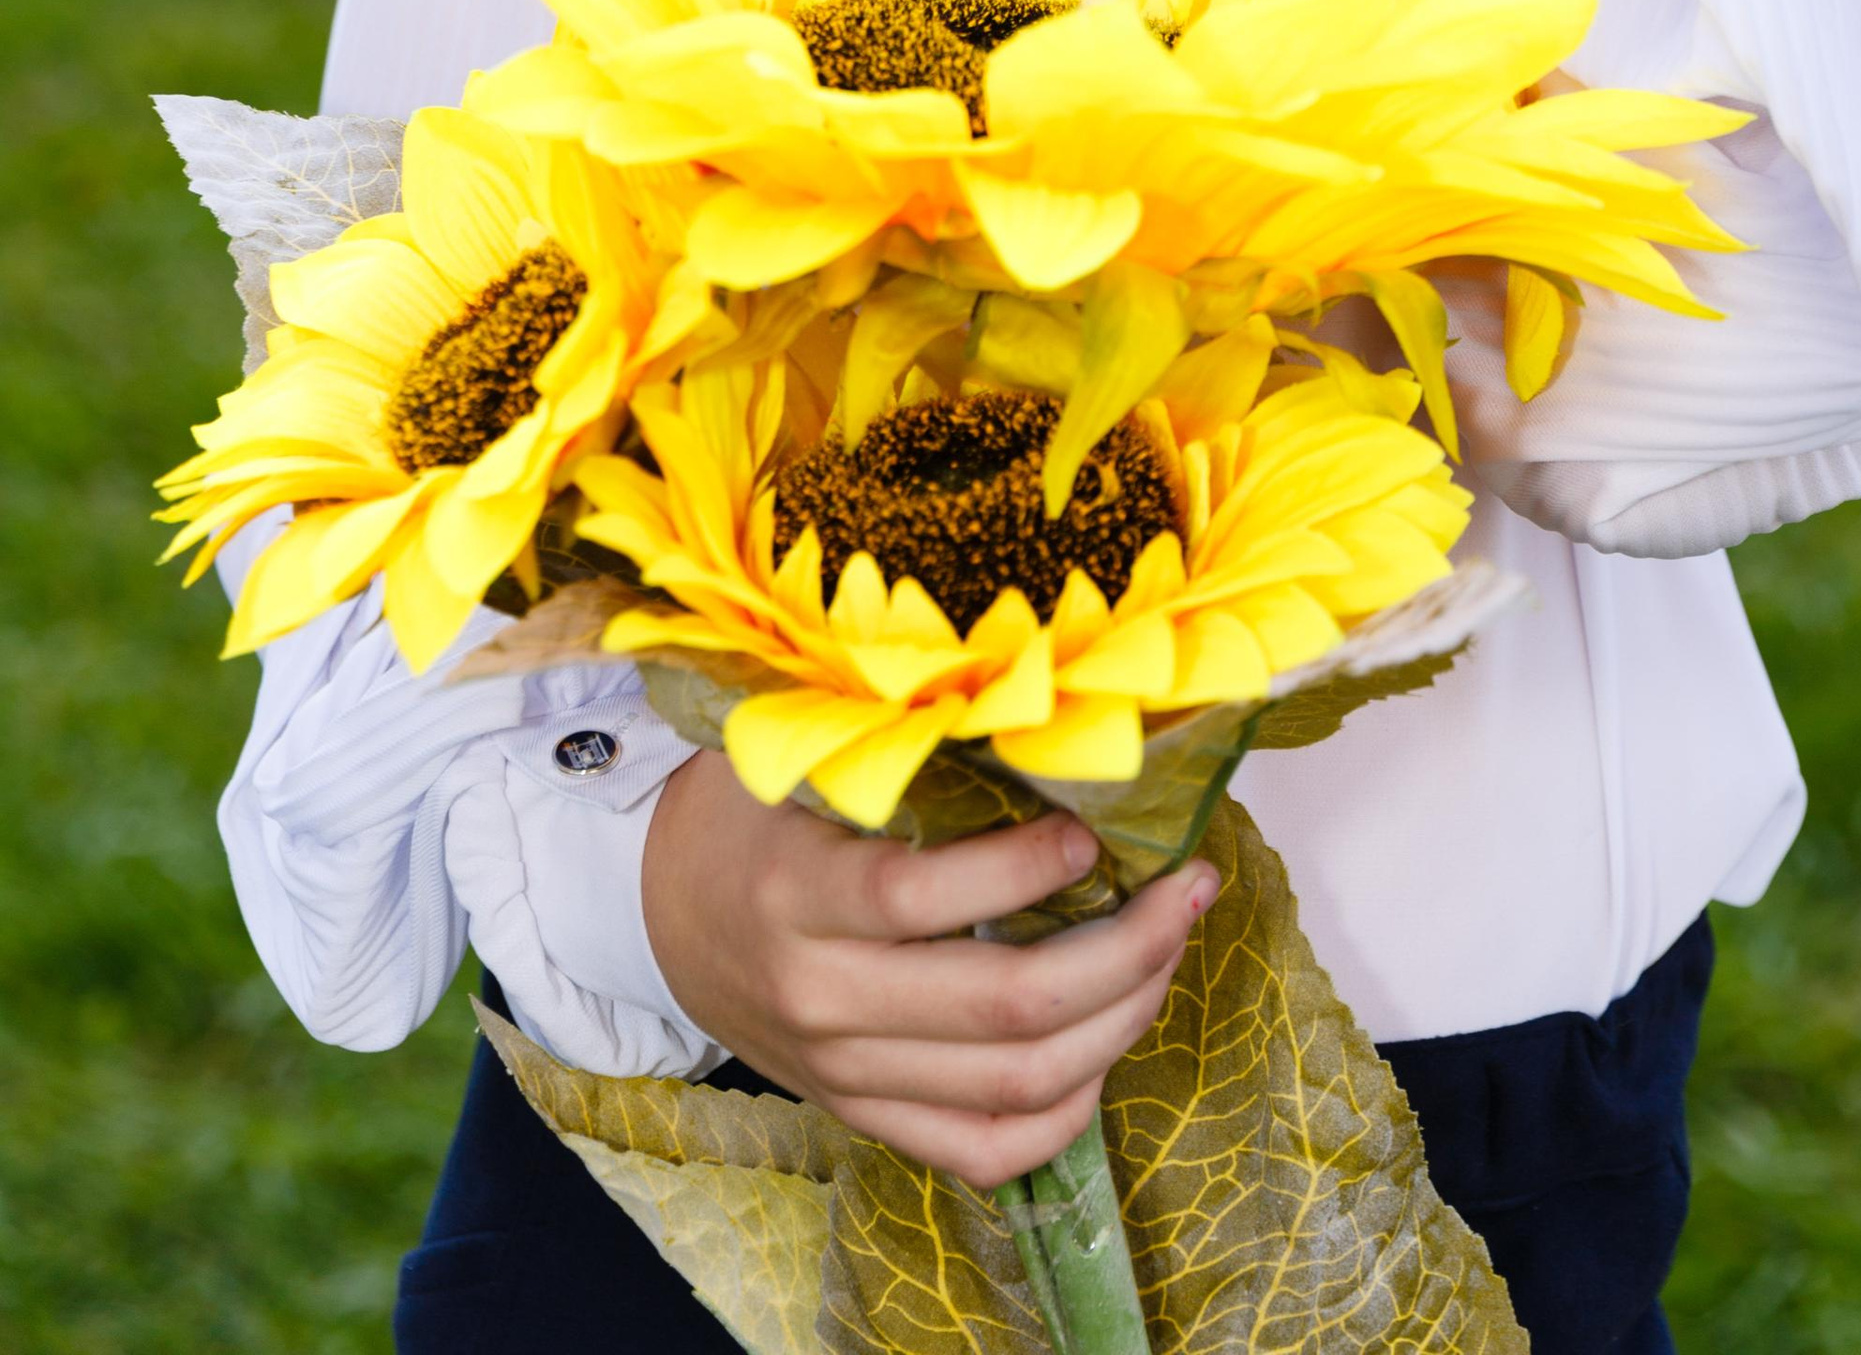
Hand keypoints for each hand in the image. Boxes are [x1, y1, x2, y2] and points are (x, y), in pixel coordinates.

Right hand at [642, 746, 1216, 1189]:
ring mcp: (847, 1075)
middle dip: (1127, 947)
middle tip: (1189, 885)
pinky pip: (986, 1149)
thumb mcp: (798, 760)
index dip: (1025, 867)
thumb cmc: (751, 811)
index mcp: (799, 897)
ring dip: (1122, 1017)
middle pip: (1005, 1006)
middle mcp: (823, 999)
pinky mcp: (866, 1117)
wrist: (663, 910)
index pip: (924, 899)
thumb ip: (894, 749)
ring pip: (1018, 1082)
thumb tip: (1042, 718)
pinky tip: (1111, 1041)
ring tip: (1172, 946)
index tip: (1097, 828)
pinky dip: (1068, 1109)